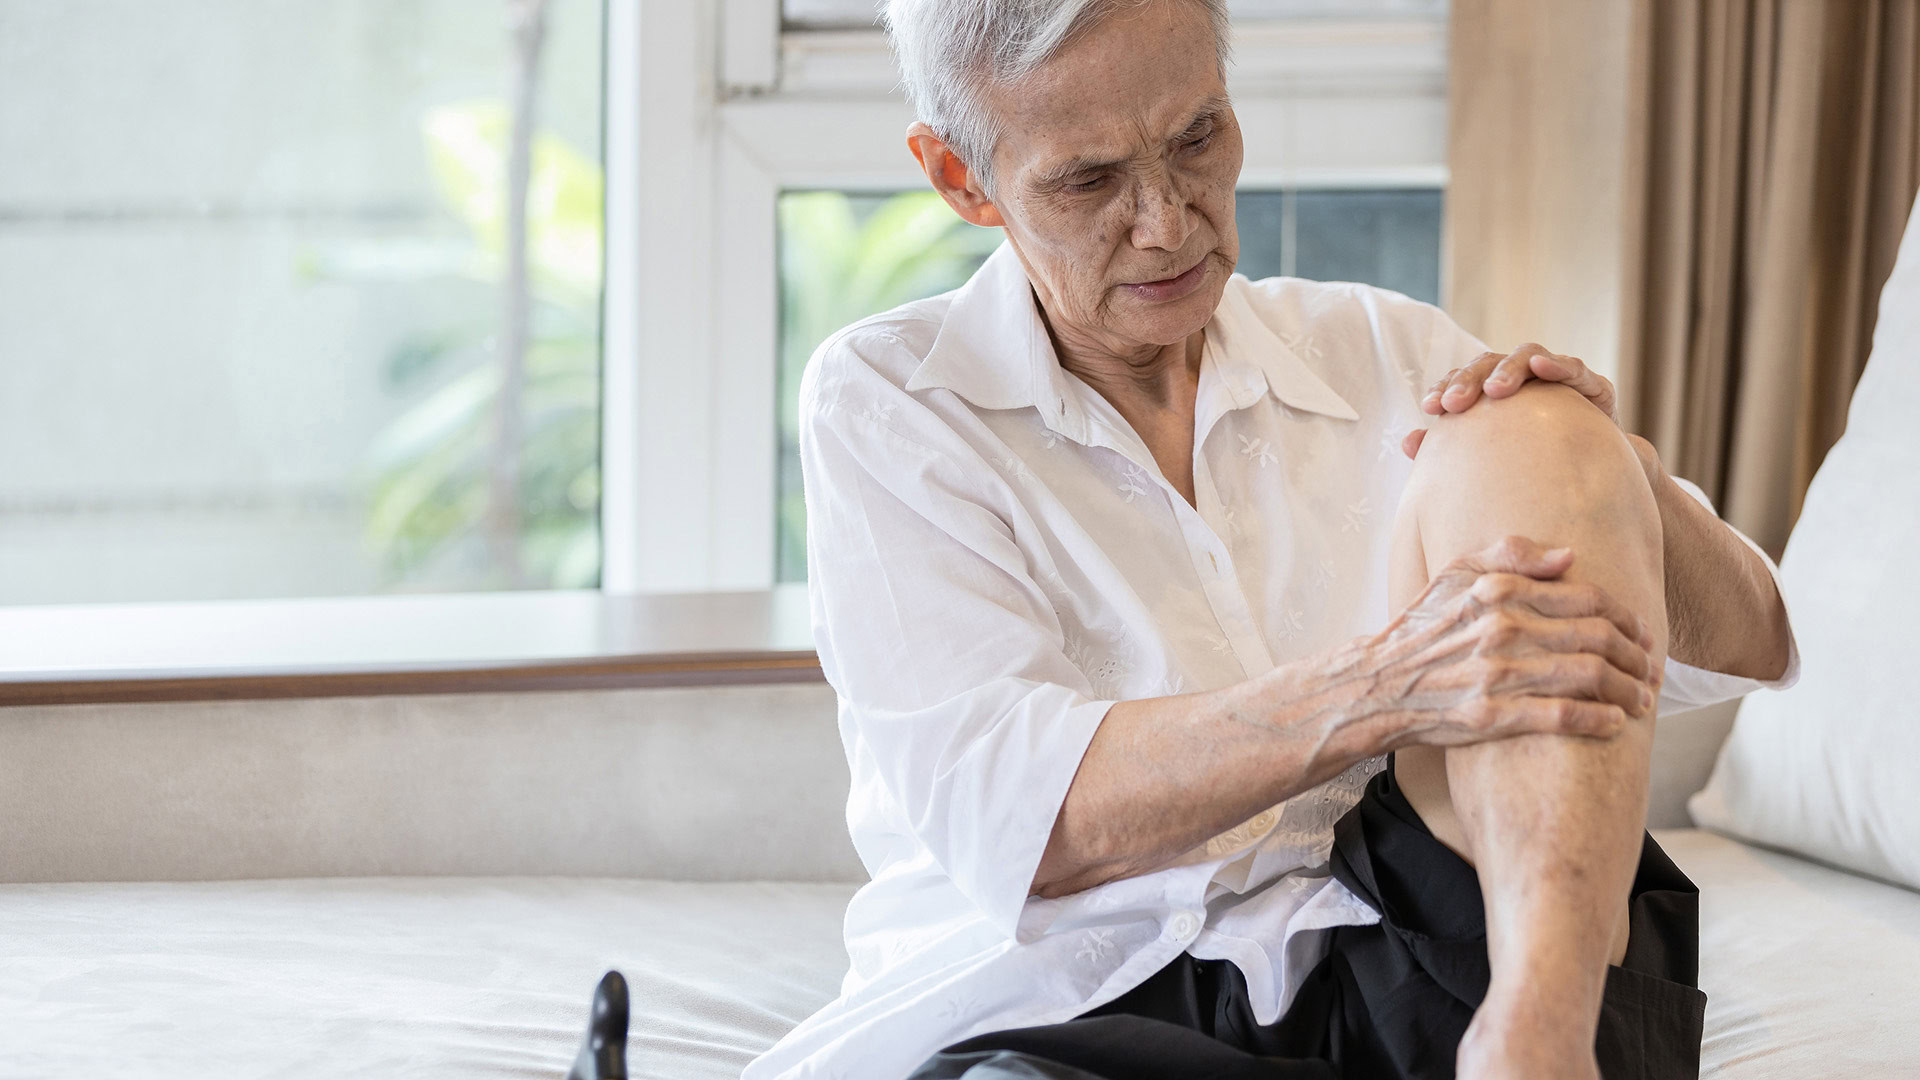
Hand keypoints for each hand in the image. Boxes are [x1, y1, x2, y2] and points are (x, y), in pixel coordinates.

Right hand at [1345, 536, 1658, 750]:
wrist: (1375, 687)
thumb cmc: (1419, 631)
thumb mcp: (1452, 576)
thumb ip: (1509, 553)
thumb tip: (1568, 555)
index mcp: (1497, 591)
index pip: (1587, 598)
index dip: (1627, 616)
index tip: (1642, 633)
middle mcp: (1501, 629)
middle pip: (1598, 638)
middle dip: (1637, 658)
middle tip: (1651, 671)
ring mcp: (1496, 674)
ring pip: (1589, 677)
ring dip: (1628, 690)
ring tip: (1642, 701)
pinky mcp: (1491, 716)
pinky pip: (1561, 716)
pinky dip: (1597, 719)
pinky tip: (1615, 723)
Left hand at [1401, 344, 1616, 458]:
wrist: (1593, 479)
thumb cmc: (1535, 466)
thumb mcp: (1492, 459)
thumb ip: (1452, 448)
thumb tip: (1408, 443)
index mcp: (1494, 394)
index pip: (1464, 379)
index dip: (1446, 387)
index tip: (1429, 406)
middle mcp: (1523, 380)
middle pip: (1490, 363)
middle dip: (1469, 379)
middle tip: (1453, 403)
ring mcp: (1556, 378)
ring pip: (1527, 357)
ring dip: (1509, 369)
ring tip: (1495, 389)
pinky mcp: (1592, 387)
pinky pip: (1574, 369)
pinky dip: (1557, 364)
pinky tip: (1541, 367)